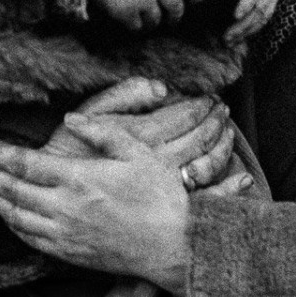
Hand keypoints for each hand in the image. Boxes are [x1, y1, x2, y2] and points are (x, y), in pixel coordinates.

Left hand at [0, 115, 193, 291]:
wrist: (175, 246)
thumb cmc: (162, 197)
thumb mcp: (138, 153)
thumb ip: (102, 132)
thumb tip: (70, 119)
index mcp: (79, 178)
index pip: (25, 164)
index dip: (2, 155)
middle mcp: (65, 208)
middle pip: (13, 191)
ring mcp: (65, 234)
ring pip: (16, 218)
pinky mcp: (70, 254)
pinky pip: (30, 240)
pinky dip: (14, 226)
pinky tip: (13, 216)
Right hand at [49, 78, 242, 191]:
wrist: (55, 202)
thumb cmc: (68, 156)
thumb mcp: (89, 116)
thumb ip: (122, 96)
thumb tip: (160, 88)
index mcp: (141, 136)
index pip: (182, 115)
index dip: (200, 105)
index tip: (211, 99)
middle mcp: (157, 162)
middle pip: (200, 139)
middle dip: (216, 123)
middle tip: (225, 112)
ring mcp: (163, 188)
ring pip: (207, 166)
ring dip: (223, 148)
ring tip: (229, 134)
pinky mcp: (163, 208)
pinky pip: (205, 195)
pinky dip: (227, 186)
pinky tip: (240, 178)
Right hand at [92, 0, 205, 32]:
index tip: (195, 0)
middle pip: (177, 7)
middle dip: (175, 15)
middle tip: (171, 19)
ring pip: (157, 20)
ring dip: (152, 21)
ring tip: (144, 17)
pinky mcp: (126, 12)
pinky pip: (138, 27)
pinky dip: (134, 25)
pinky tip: (128, 18)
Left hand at [205, 0, 292, 44]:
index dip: (247, 2)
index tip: (234, 15)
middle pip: (261, 6)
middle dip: (244, 25)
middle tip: (225, 37)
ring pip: (266, 13)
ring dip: (249, 30)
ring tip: (230, 41)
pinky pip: (269, 12)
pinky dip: (256, 26)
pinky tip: (241, 35)